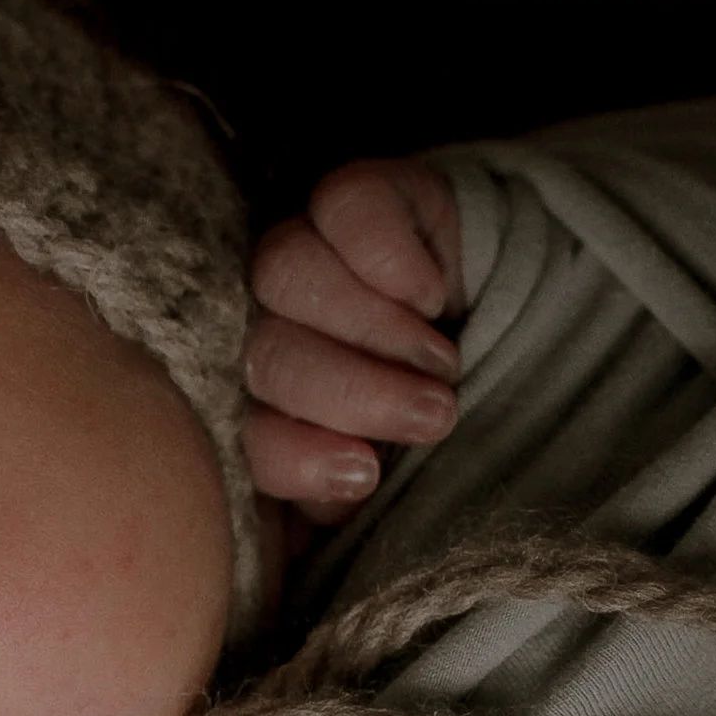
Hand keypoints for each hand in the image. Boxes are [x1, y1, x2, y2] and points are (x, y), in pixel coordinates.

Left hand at [244, 157, 463, 526]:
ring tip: (442, 364)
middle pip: (267, 349)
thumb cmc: (413, 422)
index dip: (294, 455)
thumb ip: (339, 500)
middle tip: (431, 415)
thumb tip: (331, 518)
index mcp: (244, 408)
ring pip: (289, 272)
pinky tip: (430, 293)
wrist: (473, 325)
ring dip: (376, 328)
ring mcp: (289, 254)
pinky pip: (344, 206)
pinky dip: (390, 256)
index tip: (363, 473)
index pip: (243, 432)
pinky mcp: (344, 197)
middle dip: (353, 392)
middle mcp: (250, 324)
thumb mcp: (379, 474)